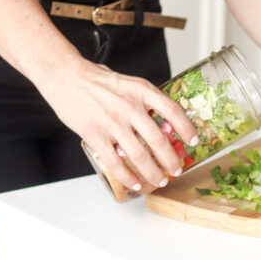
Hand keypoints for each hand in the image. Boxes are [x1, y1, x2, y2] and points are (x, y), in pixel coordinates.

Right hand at [37, 58, 198, 190]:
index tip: (193, 141)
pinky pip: (115, 162)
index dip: (186, 128)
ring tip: (160, 180)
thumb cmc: (98, 80)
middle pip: (158, 140)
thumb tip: (165, 121)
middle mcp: (130, 106)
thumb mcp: (129, 83)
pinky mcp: (95, 134)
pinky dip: (127, 176)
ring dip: (153, 172)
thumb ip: (146, 100)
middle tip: (177, 169)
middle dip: (171, 160)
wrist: (66, 76)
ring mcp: (112, 122)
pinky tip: (135, 182)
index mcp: (142, 91)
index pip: (172, 111)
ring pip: (139, 155)